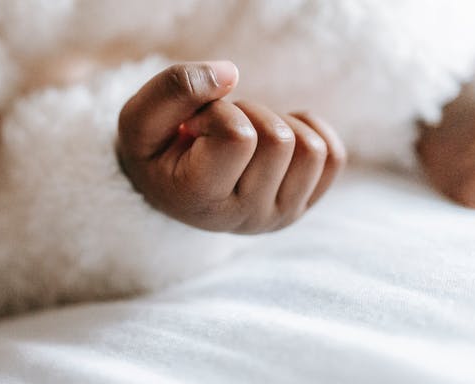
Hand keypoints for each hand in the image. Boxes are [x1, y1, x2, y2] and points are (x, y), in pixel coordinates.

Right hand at [117, 61, 345, 233]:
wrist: (168, 183)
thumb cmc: (155, 148)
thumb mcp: (141, 116)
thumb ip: (175, 88)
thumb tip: (232, 73)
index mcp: (200, 202)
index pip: (239, 137)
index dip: (218, 112)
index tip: (192, 126)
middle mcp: (244, 218)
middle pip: (279, 140)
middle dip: (249, 114)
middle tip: (219, 127)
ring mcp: (278, 217)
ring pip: (311, 148)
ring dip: (277, 122)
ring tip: (244, 134)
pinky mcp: (303, 206)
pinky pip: (332, 156)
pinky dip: (306, 132)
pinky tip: (272, 139)